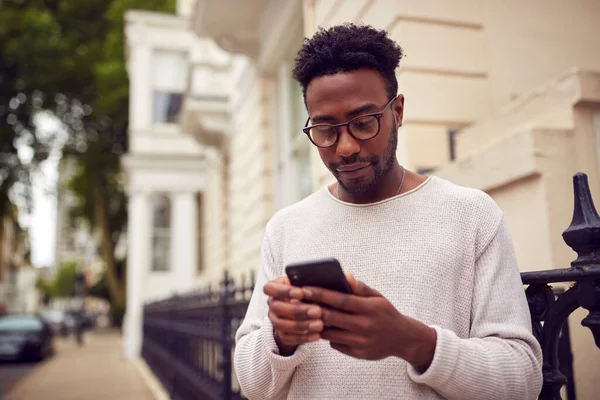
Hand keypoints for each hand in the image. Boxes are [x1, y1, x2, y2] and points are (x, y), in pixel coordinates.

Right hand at [263, 276, 323, 355]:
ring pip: (281, 325)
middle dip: (297, 310)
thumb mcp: (305, 285)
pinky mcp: (281, 334)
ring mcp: (274, 320)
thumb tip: (317, 283)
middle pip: (277, 308)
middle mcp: (271, 304)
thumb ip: (307, 284)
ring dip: (301, 325)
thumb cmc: (306, 292)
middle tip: (317, 311)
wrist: (303, 310)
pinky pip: (288, 339)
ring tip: (319, 325)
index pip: (269, 288)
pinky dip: (303, 337)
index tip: (301, 293)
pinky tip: (316, 335)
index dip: (283, 291)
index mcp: (274, 288)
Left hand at [301, 274, 436, 369]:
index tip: (304, 289)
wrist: (403, 338)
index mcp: (369, 309)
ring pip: (330, 333)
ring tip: (304, 315)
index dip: (320, 294)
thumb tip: (345, 275)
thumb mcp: (377, 297)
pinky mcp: (358, 354)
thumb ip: (360, 287)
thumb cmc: (385, 313)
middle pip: (331, 317)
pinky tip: (321, 329)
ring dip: (315, 324)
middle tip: (296, 301)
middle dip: (312, 309)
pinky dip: (327, 336)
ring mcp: (361, 342)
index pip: (340, 300)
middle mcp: (364, 326)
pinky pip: (335, 344)